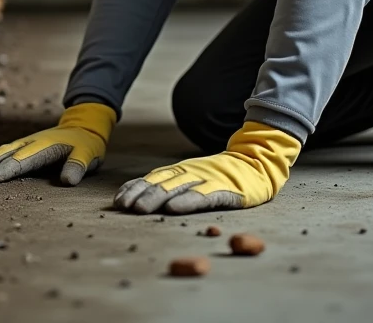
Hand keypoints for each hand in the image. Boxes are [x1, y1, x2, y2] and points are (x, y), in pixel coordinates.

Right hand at [0, 103, 115, 184]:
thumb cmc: (85, 144)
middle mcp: (30, 143)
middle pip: (5, 156)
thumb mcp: (87, 155)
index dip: (7, 169)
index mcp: (45, 146)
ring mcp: (23, 143)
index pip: (23, 160)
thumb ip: (78, 167)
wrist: (82, 125)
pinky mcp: (20, 145)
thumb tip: (67, 181)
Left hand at [114, 122, 299, 213]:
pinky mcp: (225, 190)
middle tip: (123, 207)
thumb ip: (168, 185)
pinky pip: (204, 196)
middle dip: (140, 195)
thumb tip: (138, 197)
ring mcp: (207, 179)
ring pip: (177, 188)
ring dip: (157, 198)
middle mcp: (189, 173)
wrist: (256, 164)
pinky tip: (174, 209)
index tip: (117, 202)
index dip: (133, 189)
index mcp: (179, 171)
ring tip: (140, 209)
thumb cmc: (218, 176)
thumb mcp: (190, 177)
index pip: (151, 179)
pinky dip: (188, 202)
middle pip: (160, 184)